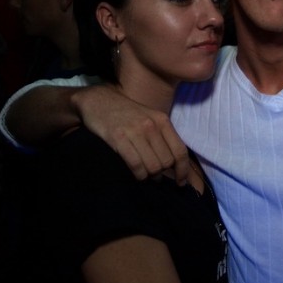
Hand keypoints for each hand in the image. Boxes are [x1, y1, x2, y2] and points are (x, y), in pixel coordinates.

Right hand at [74, 85, 190, 183]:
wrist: (99, 100)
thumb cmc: (126, 113)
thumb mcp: (150, 118)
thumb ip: (162, 136)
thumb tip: (175, 163)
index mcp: (163, 121)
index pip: (180, 150)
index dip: (183, 170)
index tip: (181, 182)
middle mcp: (152, 125)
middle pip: (167, 161)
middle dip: (163, 173)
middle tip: (156, 176)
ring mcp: (135, 131)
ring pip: (153, 165)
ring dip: (151, 176)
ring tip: (146, 175)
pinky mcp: (118, 138)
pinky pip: (135, 164)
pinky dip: (139, 174)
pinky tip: (137, 174)